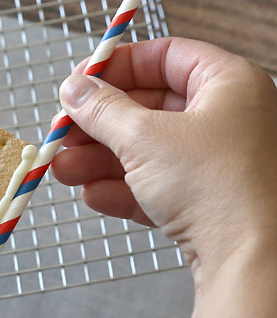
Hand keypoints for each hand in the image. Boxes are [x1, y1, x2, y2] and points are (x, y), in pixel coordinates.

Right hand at [51, 37, 276, 278]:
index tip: (80, 82)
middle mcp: (230, 118)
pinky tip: (93, 195)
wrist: (253, 261)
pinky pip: (158, 185)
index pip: (165, 57)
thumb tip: (75, 90)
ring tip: (64, 171)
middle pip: (150, 106)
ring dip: (100, 159)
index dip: (117, 66)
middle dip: (99, 123)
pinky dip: (123, 188)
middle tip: (63, 132)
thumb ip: (102, 110)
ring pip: (148, 149)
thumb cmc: (219, 187)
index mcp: (229, 85)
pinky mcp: (211, 201)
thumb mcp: (144, 138)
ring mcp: (221, 162)